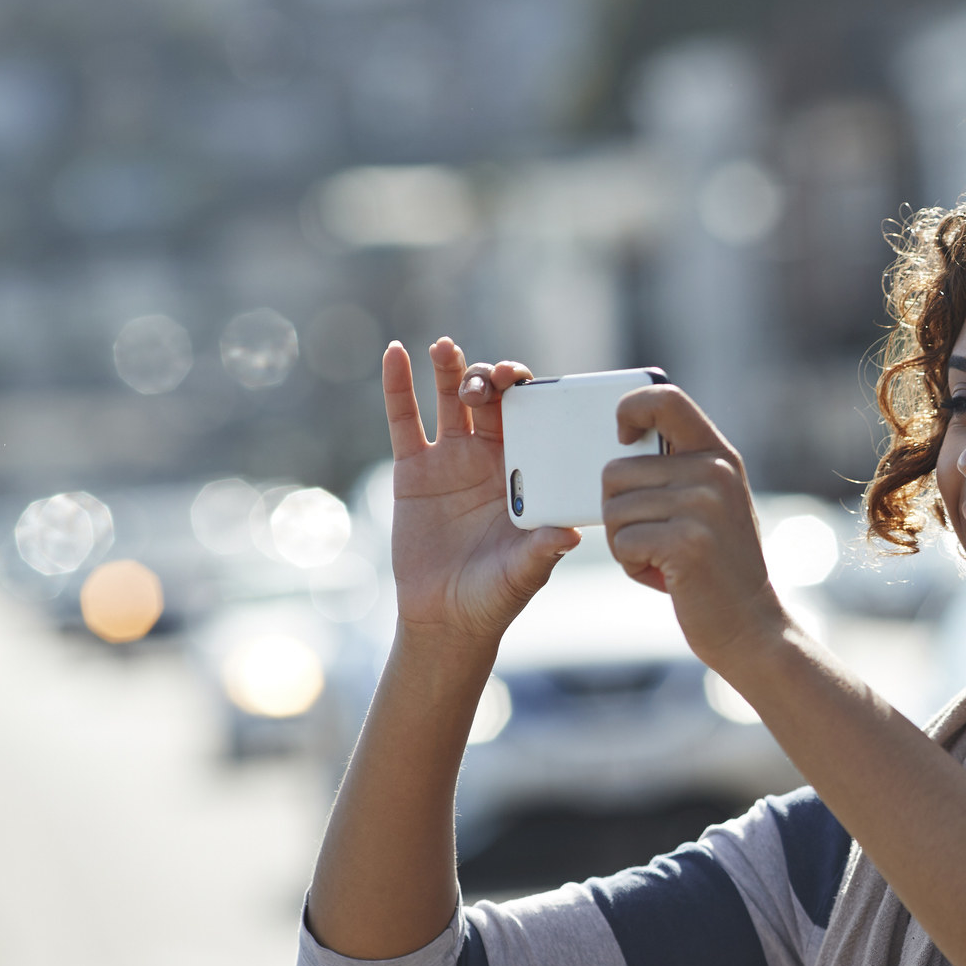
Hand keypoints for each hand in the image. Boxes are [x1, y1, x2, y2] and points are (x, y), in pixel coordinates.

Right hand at [382, 338, 576, 645]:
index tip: (523, 381)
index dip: (528, 393)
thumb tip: (569, 533)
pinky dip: (398, 386)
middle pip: (492, 400)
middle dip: (491, 379)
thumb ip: (542, 550)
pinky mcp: (413, 469)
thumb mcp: (523, 573)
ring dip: (450, 369)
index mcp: (524, 472)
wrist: (445, 618)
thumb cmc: (495, 596)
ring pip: (450, 401)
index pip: (531, 418)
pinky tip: (395, 354)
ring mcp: (450, 460)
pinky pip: (404, 421)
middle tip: (491, 379)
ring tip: (445, 347)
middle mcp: (490, 458)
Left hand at [601, 385, 788, 674]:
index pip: (665, 398)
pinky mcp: (687, 541)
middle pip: (616, 471)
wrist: (752, 626)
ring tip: (662, 559)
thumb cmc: (718, 567)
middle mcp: (713, 472)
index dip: (629, 408)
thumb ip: (679, 470)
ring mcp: (703, 505)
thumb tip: (616, 444)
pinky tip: (664, 575)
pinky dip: (631, 565)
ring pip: (614, 509)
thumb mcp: (712, 505)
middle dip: (619, 512)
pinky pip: (622, 540)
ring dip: (624, 542)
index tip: (621, 437)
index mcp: (718, 455)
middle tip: (654, 539)